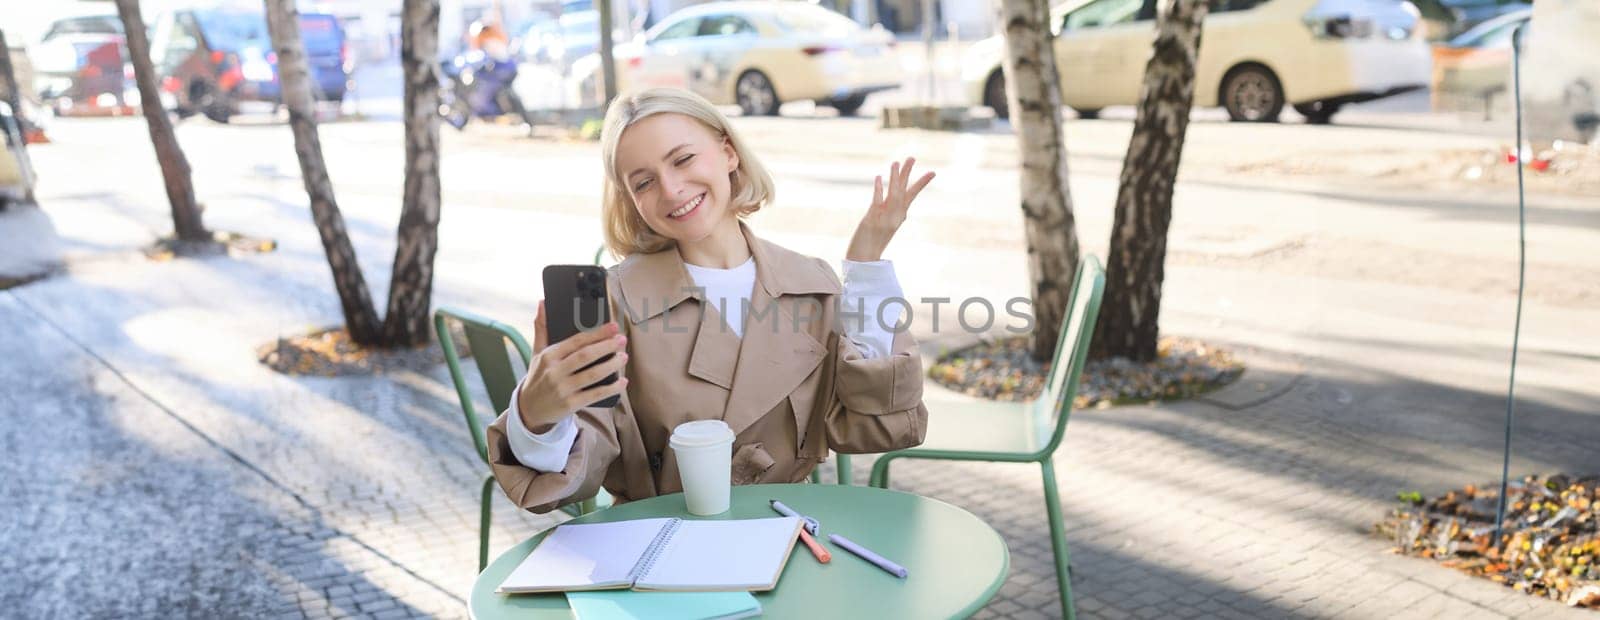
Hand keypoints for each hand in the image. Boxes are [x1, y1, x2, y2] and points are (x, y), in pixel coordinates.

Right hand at [516, 300, 628, 432]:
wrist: (529, 409)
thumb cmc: (538, 376)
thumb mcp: (536, 352)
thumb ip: (542, 328)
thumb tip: (543, 302)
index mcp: (549, 356)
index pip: (575, 341)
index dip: (596, 333)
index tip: (612, 326)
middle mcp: (554, 372)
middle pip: (585, 356)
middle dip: (606, 346)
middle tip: (622, 340)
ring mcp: (562, 389)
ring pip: (592, 375)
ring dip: (611, 365)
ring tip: (623, 357)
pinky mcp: (570, 405)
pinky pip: (595, 395)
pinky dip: (611, 388)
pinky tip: (622, 381)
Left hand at [846, 157, 934, 261]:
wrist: (864, 260)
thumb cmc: (872, 243)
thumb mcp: (884, 224)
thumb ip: (886, 210)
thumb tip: (890, 197)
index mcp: (900, 216)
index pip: (911, 195)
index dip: (921, 183)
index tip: (933, 172)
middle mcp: (895, 217)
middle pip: (904, 191)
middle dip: (908, 174)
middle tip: (912, 157)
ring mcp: (885, 219)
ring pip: (893, 195)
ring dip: (895, 179)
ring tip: (896, 162)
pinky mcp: (872, 221)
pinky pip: (877, 202)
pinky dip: (878, 190)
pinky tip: (878, 177)